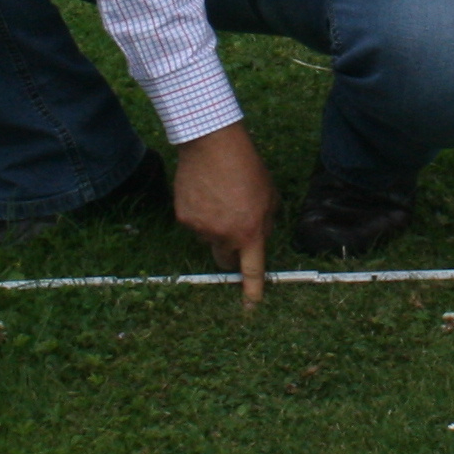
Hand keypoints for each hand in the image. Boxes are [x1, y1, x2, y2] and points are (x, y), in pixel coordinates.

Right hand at [169, 123, 273, 304]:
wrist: (213, 145)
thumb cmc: (246, 167)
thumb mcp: (269, 195)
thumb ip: (265, 223)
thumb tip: (258, 238)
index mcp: (251, 231)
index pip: (252, 270)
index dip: (251, 292)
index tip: (250, 308)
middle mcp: (225, 235)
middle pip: (226, 260)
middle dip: (230, 252)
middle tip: (233, 228)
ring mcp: (202, 228)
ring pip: (209, 238)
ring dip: (215, 226)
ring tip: (219, 197)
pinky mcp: (184, 218)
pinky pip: (194, 224)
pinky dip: (199, 214)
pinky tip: (204, 193)